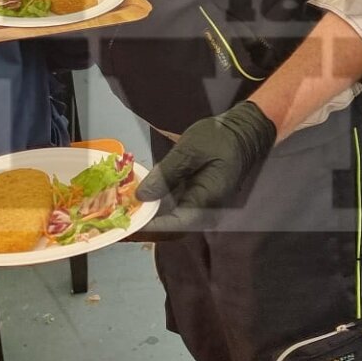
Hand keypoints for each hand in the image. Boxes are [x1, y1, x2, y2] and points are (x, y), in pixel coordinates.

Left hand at [135, 100, 277, 236]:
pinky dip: (156, 206)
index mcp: (207, 200)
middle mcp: (205, 210)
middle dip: (144, 227)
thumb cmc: (220, 137)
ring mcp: (201, 205)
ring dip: (148, 218)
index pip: (175, 225)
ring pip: (171, 221)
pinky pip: (175, 209)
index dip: (149, 227)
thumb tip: (141, 196)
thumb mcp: (189, 150)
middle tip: (117, 221)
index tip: (126, 225)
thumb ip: (165, 174)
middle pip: (171, 229)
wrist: (244, 131)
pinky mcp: (196, 198)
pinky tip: (138, 199)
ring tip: (121, 213)